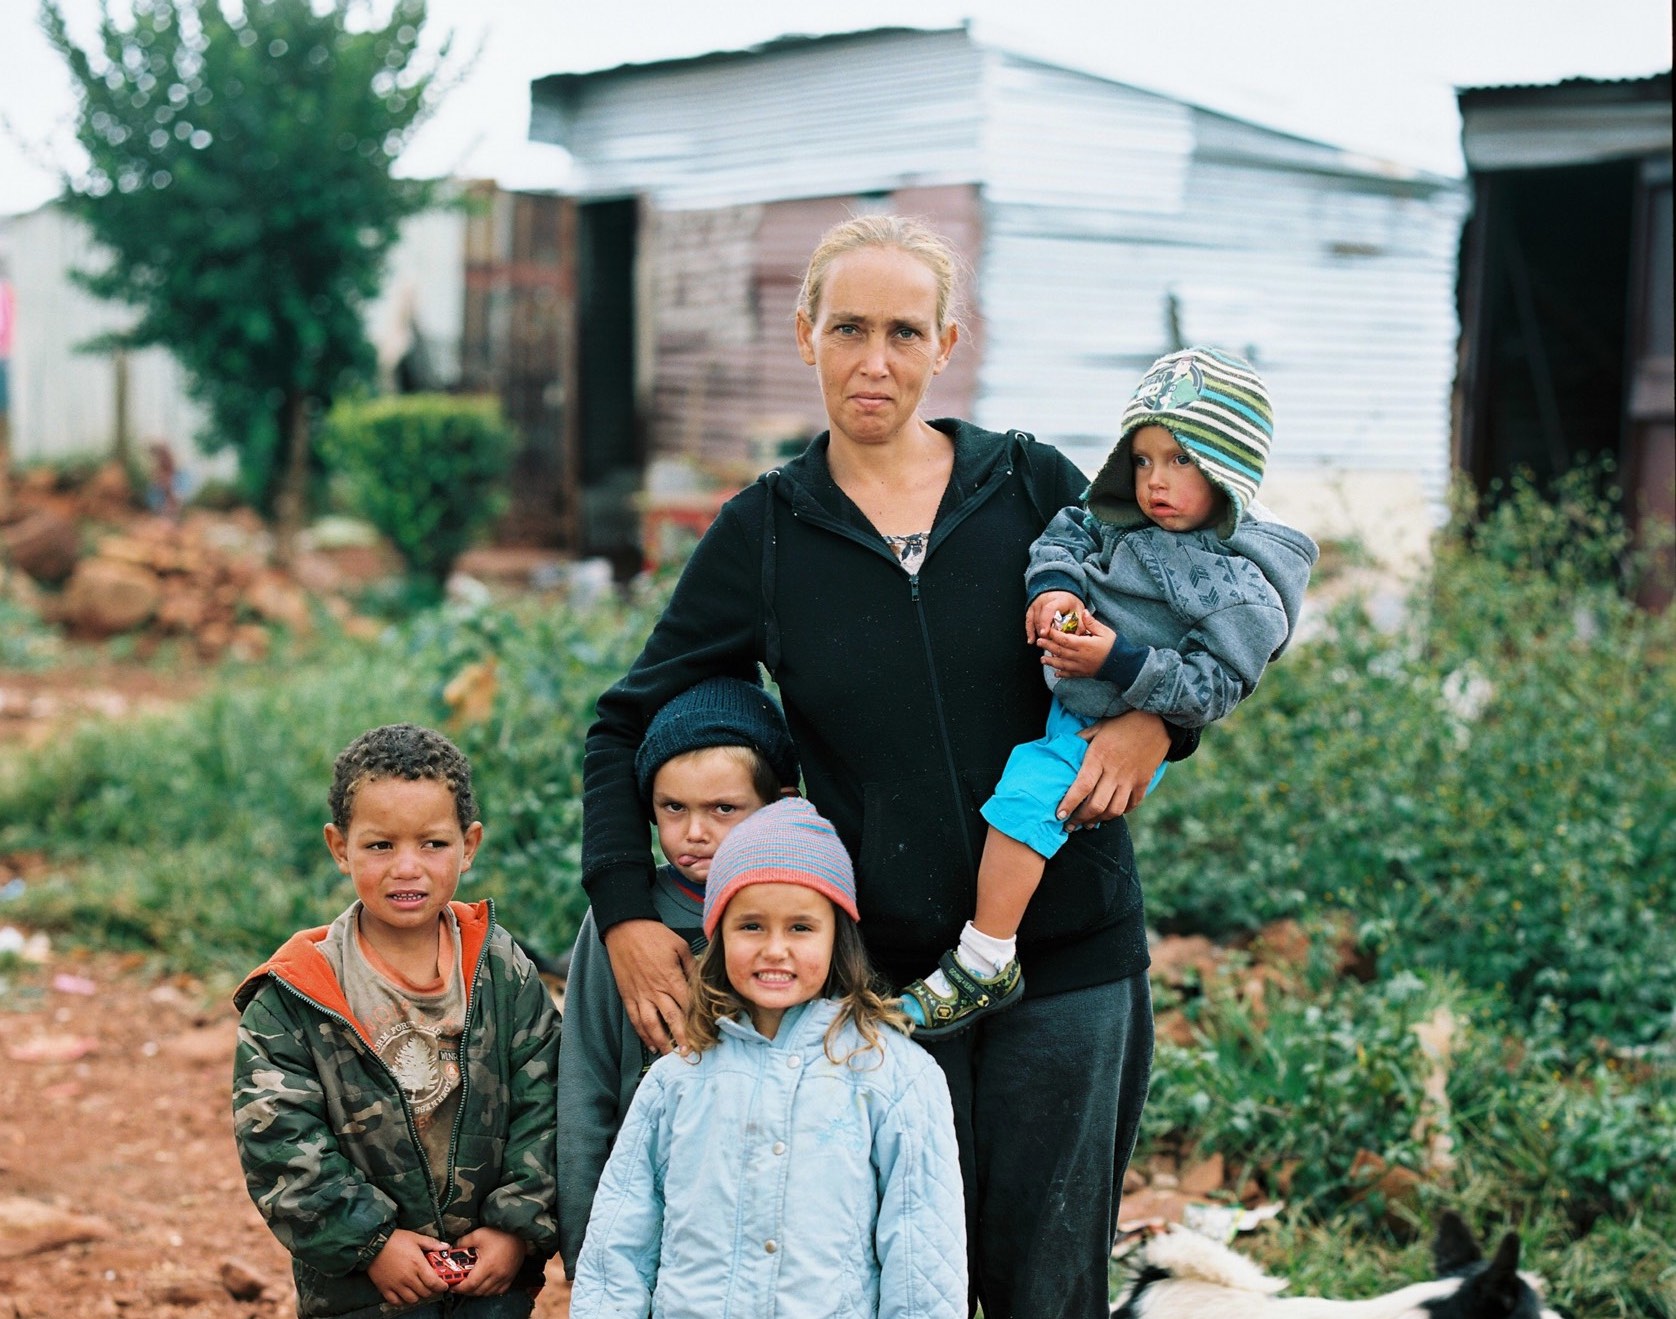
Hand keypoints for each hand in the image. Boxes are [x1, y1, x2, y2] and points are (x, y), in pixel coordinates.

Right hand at [366, 1229, 450, 1305]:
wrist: (373, 1243)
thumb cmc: (395, 1239)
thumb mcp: (416, 1238)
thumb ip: (432, 1244)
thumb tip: (446, 1247)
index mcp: (417, 1265)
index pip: (434, 1283)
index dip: (441, 1286)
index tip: (444, 1285)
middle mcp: (408, 1277)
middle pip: (424, 1293)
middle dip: (431, 1290)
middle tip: (432, 1285)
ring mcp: (396, 1285)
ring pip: (412, 1299)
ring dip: (418, 1296)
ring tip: (418, 1289)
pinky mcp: (385, 1288)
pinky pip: (396, 1302)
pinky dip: (402, 1301)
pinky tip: (405, 1294)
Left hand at [449, 1226, 527, 1295]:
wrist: (519, 1233)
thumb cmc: (500, 1234)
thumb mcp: (479, 1234)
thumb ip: (463, 1242)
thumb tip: (452, 1249)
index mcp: (488, 1266)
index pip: (470, 1285)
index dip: (459, 1288)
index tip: (452, 1286)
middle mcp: (497, 1275)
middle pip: (477, 1291)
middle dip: (465, 1290)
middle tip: (459, 1284)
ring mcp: (505, 1278)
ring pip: (487, 1293)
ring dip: (477, 1291)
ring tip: (470, 1284)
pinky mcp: (510, 1278)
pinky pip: (498, 1291)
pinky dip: (489, 1291)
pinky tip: (485, 1285)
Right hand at [602, 919, 694, 1054]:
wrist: (625, 929)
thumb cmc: (654, 935)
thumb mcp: (680, 946)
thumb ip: (692, 967)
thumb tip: (702, 982)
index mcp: (671, 978)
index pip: (688, 1006)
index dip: (697, 1022)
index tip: (707, 1035)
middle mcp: (656, 990)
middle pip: (672, 1020)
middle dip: (682, 1039)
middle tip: (691, 1055)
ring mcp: (640, 995)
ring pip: (651, 1025)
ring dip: (662, 1042)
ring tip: (671, 1056)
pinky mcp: (628, 996)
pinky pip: (635, 1020)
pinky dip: (643, 1034)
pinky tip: (651, 1044)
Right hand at [1026, 591, 1085, 643]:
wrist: (1059, 592)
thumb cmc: (1069, 601)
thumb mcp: (1078, 609)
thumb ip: (1080, 622)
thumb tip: (1079, 636)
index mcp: (1058, 600)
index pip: (1049, 609)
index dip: (1046, 621)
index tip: (1045, 632)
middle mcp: (1044, 601)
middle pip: (1041, 618)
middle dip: (1045, 633)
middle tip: (1051, 643)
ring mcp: (1036, 605)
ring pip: (1034, 621)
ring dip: (1039, 634)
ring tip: (1046, 644)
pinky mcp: (1031, 609)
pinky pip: (1028, 621)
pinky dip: (1029, 631)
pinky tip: (1031, 640)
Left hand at [1036, 609, 1115, 678]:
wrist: (1122, 664)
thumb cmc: (1114, 646)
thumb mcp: (1105, 631)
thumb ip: (1092, 623)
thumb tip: (1084, 612)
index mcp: (1084, 645)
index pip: (1065, 639)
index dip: (1054, 635)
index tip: (1046, 631)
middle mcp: (1080, 657)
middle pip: (1060, 651)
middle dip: (1048, 646)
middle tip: (1038, 642)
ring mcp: (1081, 667)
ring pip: (1062, 664)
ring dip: (1051, 662)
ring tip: (1042, 660)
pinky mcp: (1084, 673)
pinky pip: (1070, 675)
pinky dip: (1062, 674)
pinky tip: (1056, 673)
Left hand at [1056, 710, 1169, 825]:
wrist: (1157, 720)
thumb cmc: (1123, 722)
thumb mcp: (1098, 727)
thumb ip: (1081, 739)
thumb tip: (1064, 748)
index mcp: (1099, 757)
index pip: (1081, 786)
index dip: (1069, 803)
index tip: (1059, 815)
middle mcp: (1114, 772)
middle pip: (1097, 805)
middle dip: (1081, 819)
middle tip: (1071, 825)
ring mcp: (1130, 779)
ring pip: (1114, 810)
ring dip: (1100, 820)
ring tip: (1089, 823)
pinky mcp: (1143, 782)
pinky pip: (1131, 804)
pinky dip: (1120, 812)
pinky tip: (1111, 812)